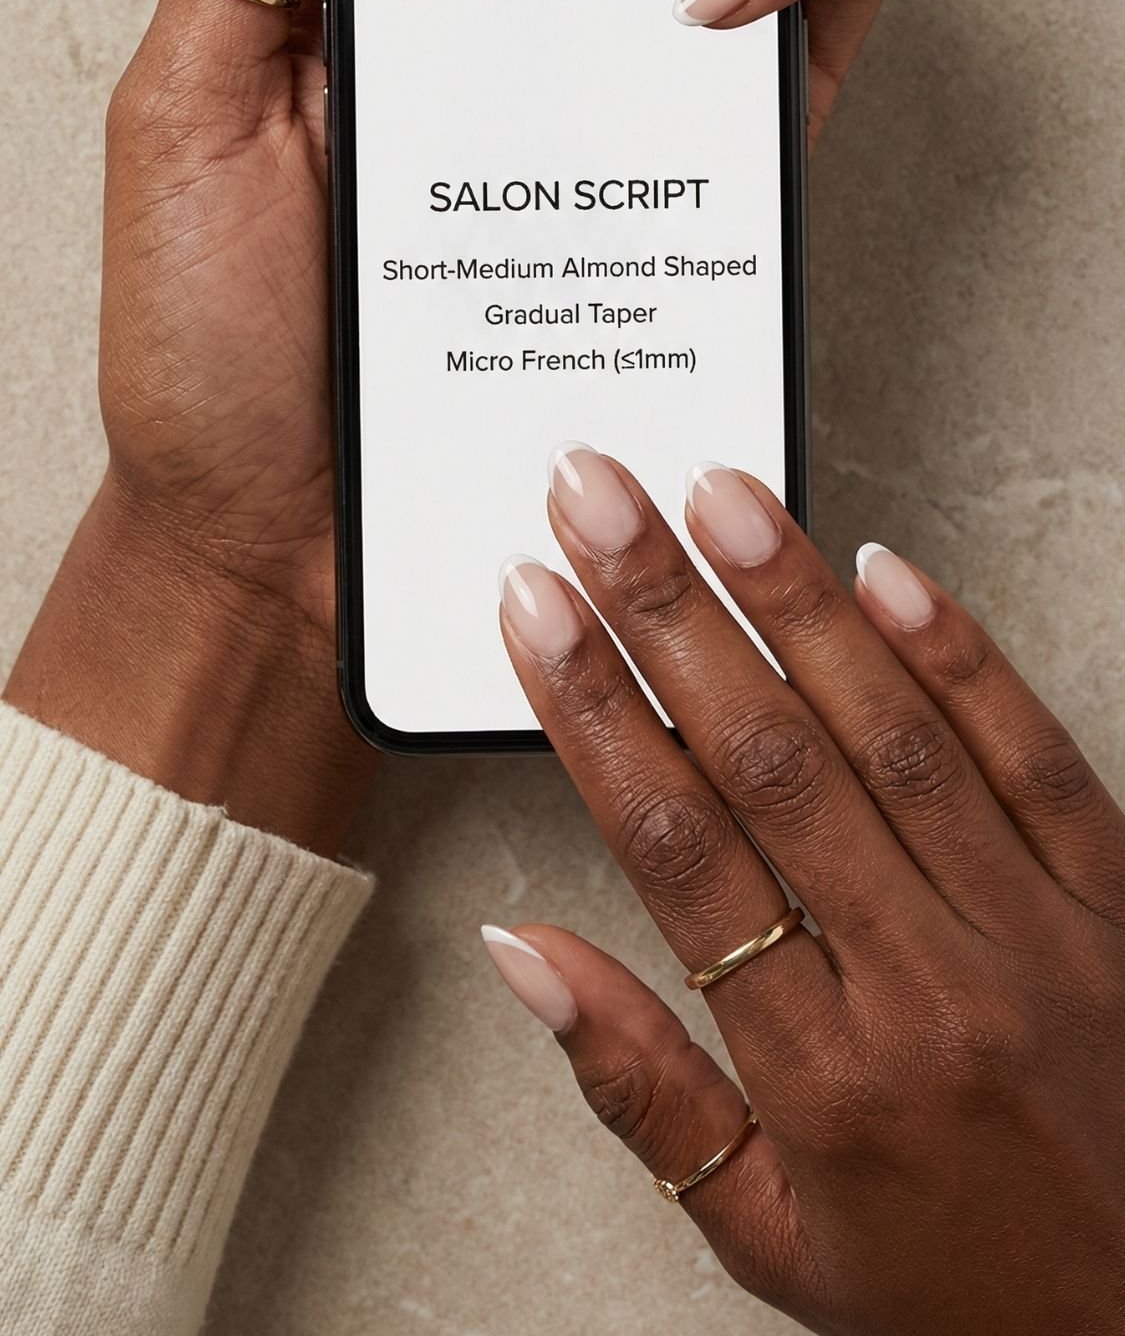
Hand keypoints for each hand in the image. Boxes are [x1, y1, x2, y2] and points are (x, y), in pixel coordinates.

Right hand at [487, 447, 1124, 1333]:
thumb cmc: (957, 1286)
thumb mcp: (766, 1235)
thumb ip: (638, 1088)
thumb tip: (522, 953)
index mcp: (825, 1072)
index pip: (676, 849)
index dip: (592, 710)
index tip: (534, 607)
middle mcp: (927, 983)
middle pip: (767, 759)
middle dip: (664, 610)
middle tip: (596, 496)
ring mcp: (1032, 930)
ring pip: (893, 731)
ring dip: (793, 600)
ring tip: (717, 495)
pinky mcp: (1115, 897)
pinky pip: (1033, 753)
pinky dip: (959, 654)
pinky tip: (887, 571)